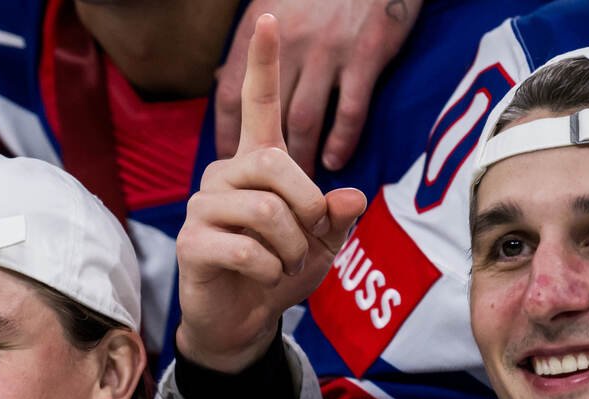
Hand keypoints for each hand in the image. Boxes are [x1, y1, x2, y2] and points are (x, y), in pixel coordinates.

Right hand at [177, 14, 367, 373]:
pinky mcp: (192, 243)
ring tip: (283, 264)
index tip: (269, 18)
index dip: (264, 63)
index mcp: (256, 164)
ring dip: (290, 247)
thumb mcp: (321, 244)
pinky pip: (246, 248)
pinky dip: (269, 269)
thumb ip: (337, 217)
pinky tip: (262, 277)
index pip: (258, 104)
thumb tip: (350, 197)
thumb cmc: (278, 272)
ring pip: (264, 211)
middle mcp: (224, 176)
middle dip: (306, 209)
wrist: (241, 322)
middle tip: (307, 240)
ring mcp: (203, 208)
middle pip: (275, 165)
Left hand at [215, 0, 424, 172]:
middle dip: (265, 162)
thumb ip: (253, 48)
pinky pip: (349, 111)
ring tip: (300, 188)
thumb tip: (221, 78)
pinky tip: (335, 162)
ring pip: (304, 121)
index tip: (228, 161)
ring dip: (302, 160)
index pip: (233, 94)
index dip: (226, 133)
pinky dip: (341, 141)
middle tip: (264, 190)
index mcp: (265, 32)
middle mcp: (292, 44)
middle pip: (268, 116)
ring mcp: (328, 51)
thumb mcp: (277, 5)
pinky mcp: (366, 55)